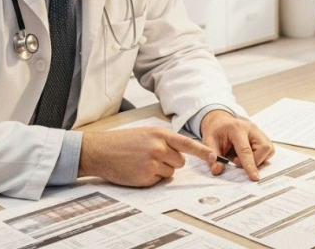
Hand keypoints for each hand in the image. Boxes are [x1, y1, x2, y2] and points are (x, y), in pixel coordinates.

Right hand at [79, 127, 217, 186]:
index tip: (214, 157)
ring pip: (170, 172)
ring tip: (142, 162)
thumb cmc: (122, 141)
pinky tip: (137, 170)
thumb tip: (180, 153)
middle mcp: (158, 148)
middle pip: (180, 162)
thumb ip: (165, 140)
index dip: (202, 151)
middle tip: (153, 157)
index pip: (187, 143)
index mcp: (160, 134)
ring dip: (160, 170)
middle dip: (171, 162)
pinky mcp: (145, 177)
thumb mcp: (146, 133)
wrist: (100, 151)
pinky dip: (150, 178)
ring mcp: (152, 163)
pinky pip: (158, 181)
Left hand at [200, 110, 274, 180]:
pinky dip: (261, 157)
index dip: (250, 165)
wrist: (221, 122)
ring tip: (243, 158)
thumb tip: (217, 170)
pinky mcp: (263, 136)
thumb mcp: (208, 142)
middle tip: (237, 162)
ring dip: (258, 159)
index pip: (246, 149)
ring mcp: (259, 131)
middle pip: (263, 148)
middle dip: (254, 161)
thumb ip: (212, 156)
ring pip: (268, 149)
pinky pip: (269, 150)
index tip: (254, 177)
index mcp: (237, 128)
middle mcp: (251, 128)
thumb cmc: (216, 132)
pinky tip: (250, 155)